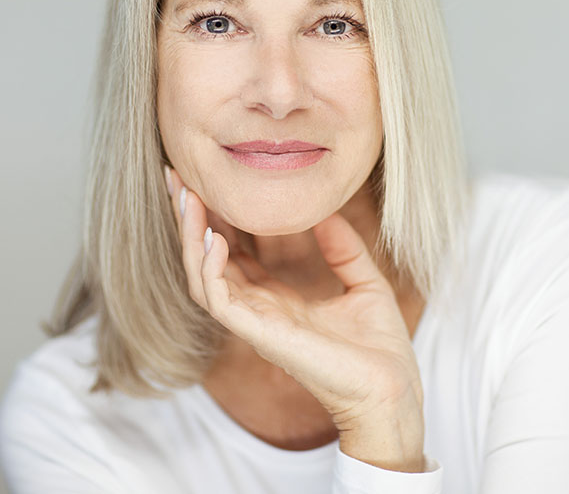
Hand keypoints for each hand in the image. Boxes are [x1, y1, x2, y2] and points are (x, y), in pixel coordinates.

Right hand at [164, 166, 424, 471]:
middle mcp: (258, 309)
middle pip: (206, 259)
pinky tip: (215, 238)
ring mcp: (256, 323)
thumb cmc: (380, 349)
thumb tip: (328, 210)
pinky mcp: (261, 335)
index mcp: (277, 299)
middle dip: (188, 219)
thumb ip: (343, 248)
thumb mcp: (365, 282)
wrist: (393, 391)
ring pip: (201, 276)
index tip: (205, 180)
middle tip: (176, 176)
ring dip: (190, 237)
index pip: (231, 253)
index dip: (216, 218)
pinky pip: (220, 300)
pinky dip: (210, 268)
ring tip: (186, 197)